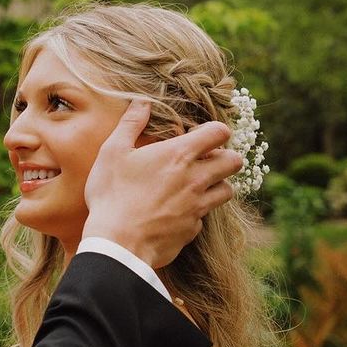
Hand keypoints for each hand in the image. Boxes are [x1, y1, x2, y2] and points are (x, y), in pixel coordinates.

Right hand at [82, 103, 241, 268]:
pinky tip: (178, 211)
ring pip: (227, 191)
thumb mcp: (113, 152)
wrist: (118, 244)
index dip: (216, 130)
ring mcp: (198, 207)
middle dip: (225, 157)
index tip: (203, 135)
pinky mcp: (192, 229)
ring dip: (217, 184)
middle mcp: (196, 179)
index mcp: (179, 155)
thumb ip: (130, 124)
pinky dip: (197, 212)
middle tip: (206, 160)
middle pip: (234, 162)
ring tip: (198, 184)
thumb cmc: (112, 195)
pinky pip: (204, 217)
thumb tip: (142, 102)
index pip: (219, 133)